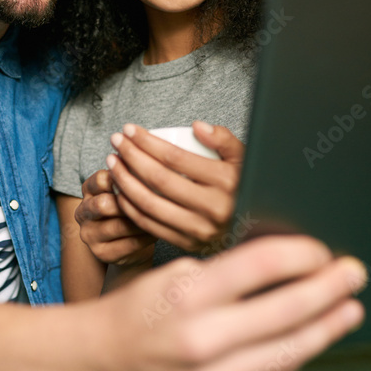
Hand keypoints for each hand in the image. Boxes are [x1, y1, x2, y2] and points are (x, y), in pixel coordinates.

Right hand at [75, 169, 155, 265]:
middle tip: (154, 201)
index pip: (102, 179)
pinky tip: (156, 231)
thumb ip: (132, 176)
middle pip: (104, 204)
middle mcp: (82, 211)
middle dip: (130, 203)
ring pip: (119, 226)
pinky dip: (146, 237)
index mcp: (88, 189)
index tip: (146, 181)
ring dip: (142, 221)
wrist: (132, 244)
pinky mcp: (101, 254)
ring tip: (159, 217)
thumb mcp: (129, 189)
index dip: (126, 179)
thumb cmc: (133, 207)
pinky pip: (128, 244)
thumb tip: (149, 164)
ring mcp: (89, 234)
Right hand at [90, 236, 366, 370]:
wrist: (100, 360)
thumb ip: (229, 271)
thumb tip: (289, 264)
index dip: (302, 254)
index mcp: (188, 293)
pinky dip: (297, 357)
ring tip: (350, 309)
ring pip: (291, 351)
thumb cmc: (139, 307)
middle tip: (355, 272)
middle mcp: (202, 337)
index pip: (262, 265)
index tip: (321, 248)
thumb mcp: (176, 272)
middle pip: (288, 309)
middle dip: (330, 288)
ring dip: (328, 327)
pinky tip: (310, 339)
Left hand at [107, 121, 242, 252]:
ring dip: (124, 182)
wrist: (256, 230)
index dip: (147, 142)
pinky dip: (130, 207)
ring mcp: (199, 229)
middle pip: (158, 179)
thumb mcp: (244, 160)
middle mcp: (213, 207)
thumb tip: (197, 127)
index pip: (175, 157)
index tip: (129, 130)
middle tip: (115, 142)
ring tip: (113, 164)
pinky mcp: (188, 244)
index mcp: (227, 181)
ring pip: (149, 203)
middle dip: (130, 157)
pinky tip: (120, 190)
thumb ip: (224, 140)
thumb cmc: (244, 187)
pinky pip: (150, 224)